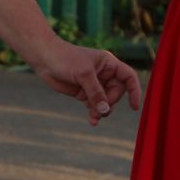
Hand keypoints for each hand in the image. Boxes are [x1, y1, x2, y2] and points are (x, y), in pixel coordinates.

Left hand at [26, 40, 142, 126]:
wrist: (44, 59)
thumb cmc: (65, 59)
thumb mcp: (83, 75)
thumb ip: (96, 93)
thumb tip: (106, 110)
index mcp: (108, 64)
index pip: (128, 77)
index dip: (134, 91)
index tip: (134, 107)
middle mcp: (104, 74)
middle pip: (116, 93)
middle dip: (109, 104)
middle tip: (99, 111)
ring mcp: (94, 84)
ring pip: (105, 102)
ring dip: (101, 111)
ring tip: (94, 119)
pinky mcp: (83, 92)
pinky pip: (94, 105)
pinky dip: (93, 113)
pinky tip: (92, 121)